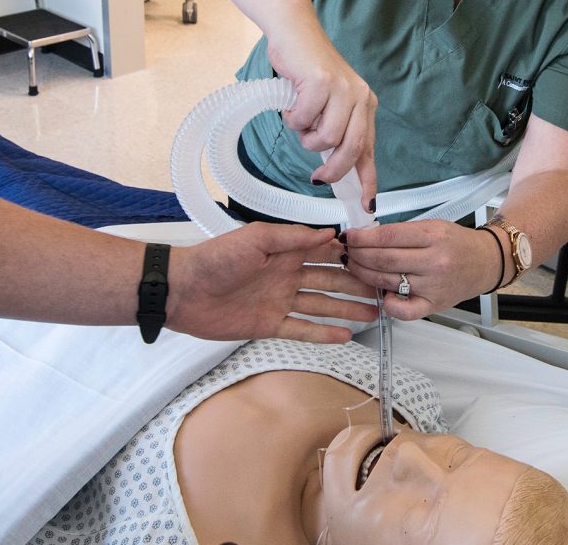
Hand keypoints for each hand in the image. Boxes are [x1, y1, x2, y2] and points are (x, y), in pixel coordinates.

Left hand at [168, 223, 378, 341]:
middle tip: (384, 290)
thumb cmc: (215, 259)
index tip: (375, 258)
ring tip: (373, 313)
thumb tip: (329, 233)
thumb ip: (293, 237)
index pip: (325, 252)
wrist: (183, 291)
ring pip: (321, 305)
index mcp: (284, 251)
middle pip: (329, 280)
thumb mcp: (255, 238)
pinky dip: (323, 333)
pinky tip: (345, 335)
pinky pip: (302, 329)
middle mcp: (287, 275)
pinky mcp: (269, 325)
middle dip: (356, 284)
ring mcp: (280, 301)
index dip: (349, 255)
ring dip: (347, 308)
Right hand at [266, 29, 378, 204]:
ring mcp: (342, 90)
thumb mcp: (329, 104)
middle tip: (317, 177)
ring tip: (300, 119)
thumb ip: (336, 131)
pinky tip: (292, 102)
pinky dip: (293, 118)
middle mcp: (360, 98)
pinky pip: (304, 120)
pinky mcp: (322, 83)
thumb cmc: (307, 72)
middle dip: (333, 171)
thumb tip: (333, 170)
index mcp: (365, 105)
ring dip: (306, 136)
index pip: (369, 151)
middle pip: (350, 150)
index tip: (367, 205)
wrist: (294, 33)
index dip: (369, 181)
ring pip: (325, 138)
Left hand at [345, 221, 504, 319]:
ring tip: (353, 266)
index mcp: (433, 236)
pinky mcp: (434, 305)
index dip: (362, 237)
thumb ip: (402, 233)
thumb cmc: (457, 243)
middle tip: (346, 251)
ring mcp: (433, 286)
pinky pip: (403, 311)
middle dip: (357, 254)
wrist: (485, 262)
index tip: (348, 236)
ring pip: (386, 282)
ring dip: (363, 274)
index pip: (387, 237)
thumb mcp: (432, 226)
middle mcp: (434, 262)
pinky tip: (380, 294)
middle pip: (383, 260)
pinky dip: (387, 304)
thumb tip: (366, 236)